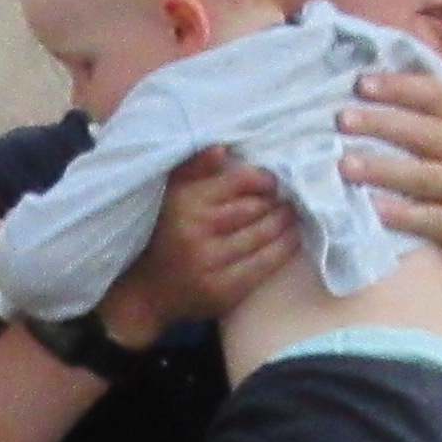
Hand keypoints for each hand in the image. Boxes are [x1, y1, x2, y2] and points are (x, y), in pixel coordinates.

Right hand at [97, 148, 298, 345]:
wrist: (148, 293)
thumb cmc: (167, 235)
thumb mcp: (172, 196)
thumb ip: (194, 168)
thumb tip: (222, 148)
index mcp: (186, 202)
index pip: (240, 181)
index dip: (263, 179)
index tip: (272, 182)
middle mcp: (198, 231)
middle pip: (256, 208)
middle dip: (277, 202)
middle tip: (288, 198)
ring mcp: (212, 262)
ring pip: (263, 235)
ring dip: (286, 223)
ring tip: (293, 215)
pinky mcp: (224, 289)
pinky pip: (264, 264)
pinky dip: (284, 248)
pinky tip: (292, 238)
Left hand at [340, 74, 441, 307]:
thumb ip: (420, 131)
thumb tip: (360, 99)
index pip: (438, 95)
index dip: (400, 86)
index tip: (360, 84)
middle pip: (429, 131)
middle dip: (382, 122)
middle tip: (341, 120)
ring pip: (428, 174)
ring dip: (383, 168)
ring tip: (345, 165)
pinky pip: (434, 218)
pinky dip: (402, 213)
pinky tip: (372, 210)